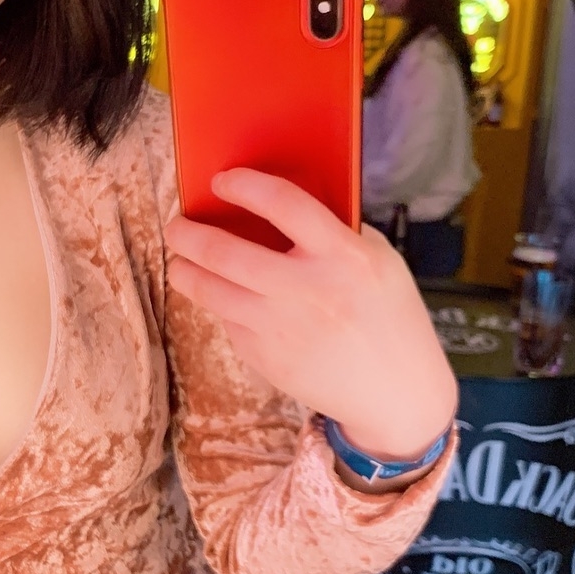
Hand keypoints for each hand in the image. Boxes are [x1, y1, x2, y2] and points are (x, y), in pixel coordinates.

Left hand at [163, 169, 457, 463]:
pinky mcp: (265, 358)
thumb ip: (333, 230)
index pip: (285, 205)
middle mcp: (308, 291)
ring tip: (179, 261)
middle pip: (227, 252)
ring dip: (184, 271)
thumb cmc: (388, 315)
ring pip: (210, 292)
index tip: (222, 180)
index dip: (246, 186)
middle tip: (177, 224)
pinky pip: (228, 322)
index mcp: (344, 256)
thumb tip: (274, 203)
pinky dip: (221, 306)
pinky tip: (224, 298)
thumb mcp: (378, 260)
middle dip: (190, 234)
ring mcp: (282, 328)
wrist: (397, 393)